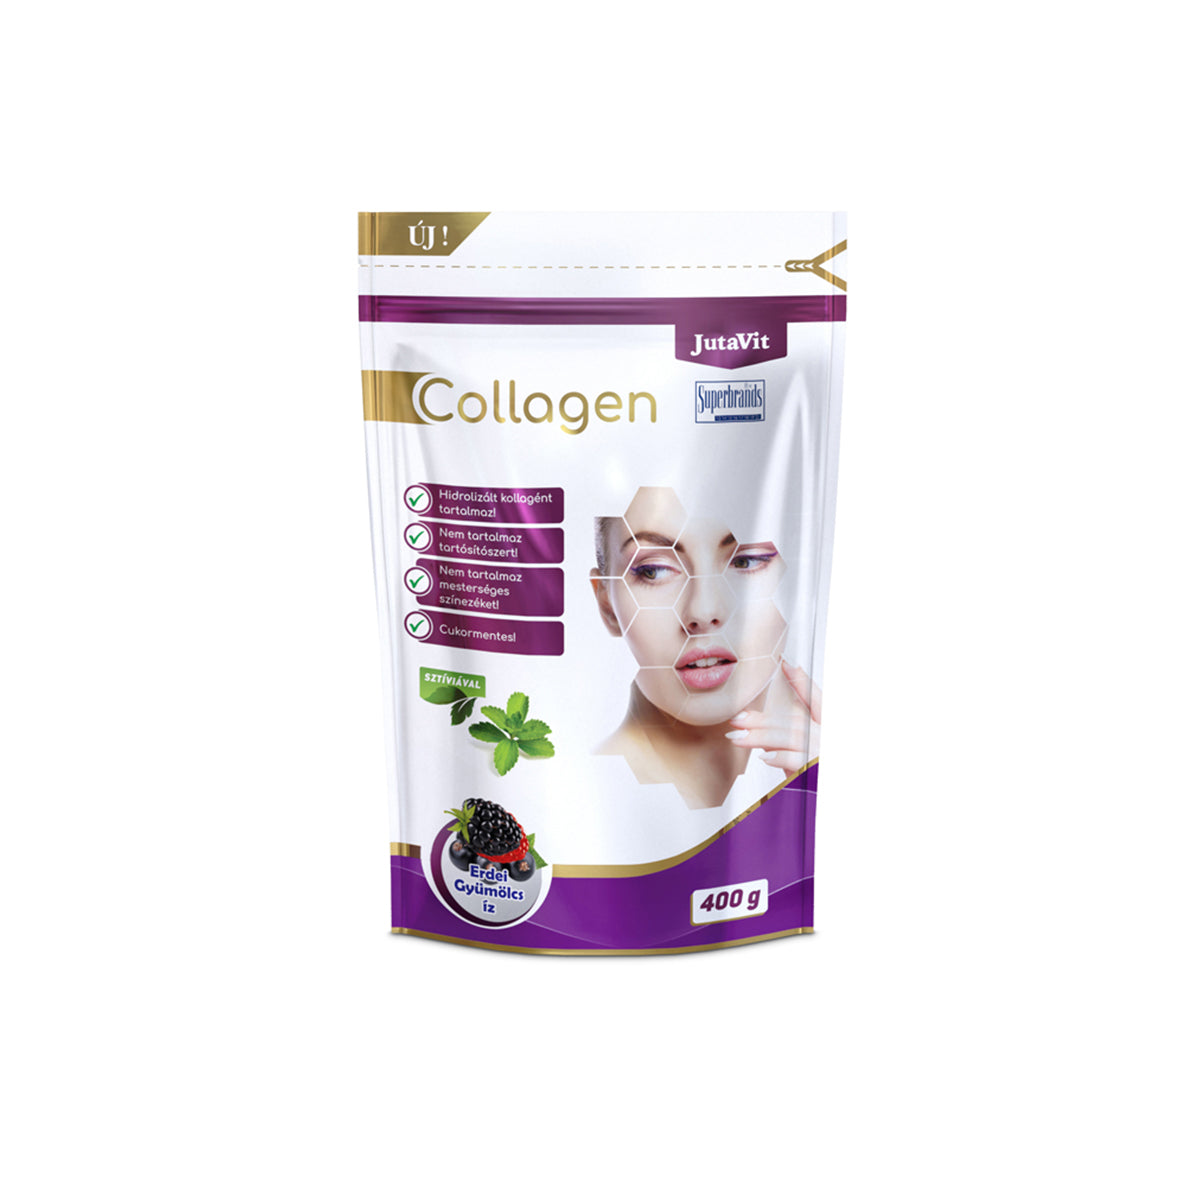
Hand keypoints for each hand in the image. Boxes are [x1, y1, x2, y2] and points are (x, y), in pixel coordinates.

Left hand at [724, 659, 821, 773]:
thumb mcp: (803, 757)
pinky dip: (781, 757)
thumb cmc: (814, 779)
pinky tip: (765, 757)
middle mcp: (830, 738)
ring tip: (739, 738)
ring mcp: (826, 753)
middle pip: (795, 722)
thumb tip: (760, 731)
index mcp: (828, 729)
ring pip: (793, 738)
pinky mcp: (821, 772)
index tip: (786, 665)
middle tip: (737, 720)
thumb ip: (788, 742)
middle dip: (764, 720)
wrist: (830, 809)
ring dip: (763, 737)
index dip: (804, 682)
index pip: (818, 701)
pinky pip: (800, 761)